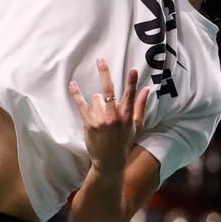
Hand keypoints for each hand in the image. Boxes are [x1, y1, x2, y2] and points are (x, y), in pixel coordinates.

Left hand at [68, 58, 149, 183]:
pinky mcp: (89, 123)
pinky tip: (73, 84)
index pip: (129, 95)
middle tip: (100, 60)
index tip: (132, 70)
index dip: (131, 82)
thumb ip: (141, 106)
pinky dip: (76, 93)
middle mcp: (114, 116)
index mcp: (127, 116)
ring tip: (101, 117)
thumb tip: (147, 89)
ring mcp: (101, 119)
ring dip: (97, 102)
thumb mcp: (137, 126)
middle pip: (109, 90)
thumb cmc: (124, 143)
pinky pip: (81, 104)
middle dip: (105, 73)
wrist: (109, 161)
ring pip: (96, 98)